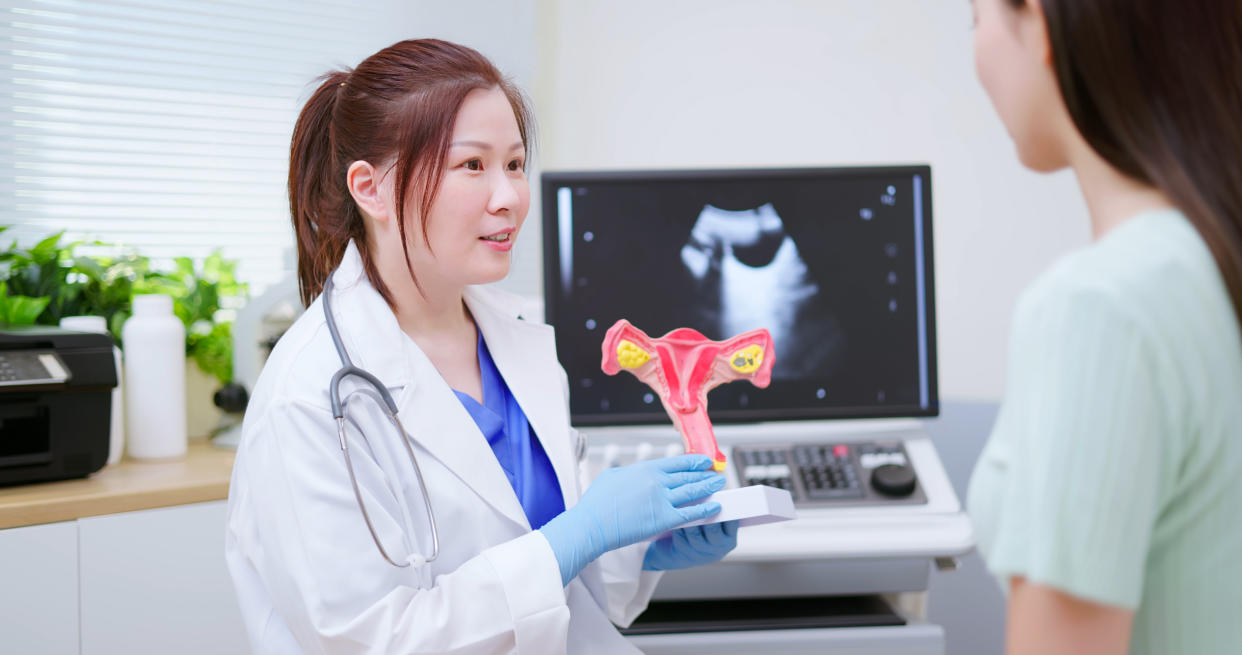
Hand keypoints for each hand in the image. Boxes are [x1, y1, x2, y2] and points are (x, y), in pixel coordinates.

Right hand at [540, 454, 725, 585]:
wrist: (592, 524)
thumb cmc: (596, 503)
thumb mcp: (612, 476)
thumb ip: (629, 473)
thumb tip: (637, 473)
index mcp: (645, 469)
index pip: (676, 462)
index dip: (693, 461)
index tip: (704, 461)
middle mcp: (657, 481)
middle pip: (688, 475)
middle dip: (705, 474)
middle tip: (716, 473)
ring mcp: (662, 500)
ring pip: (693, 491)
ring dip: (709, 488)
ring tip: (720, 485)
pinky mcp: (664, 520)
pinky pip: (691, 513)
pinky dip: (705, 510)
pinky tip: (715, 507)